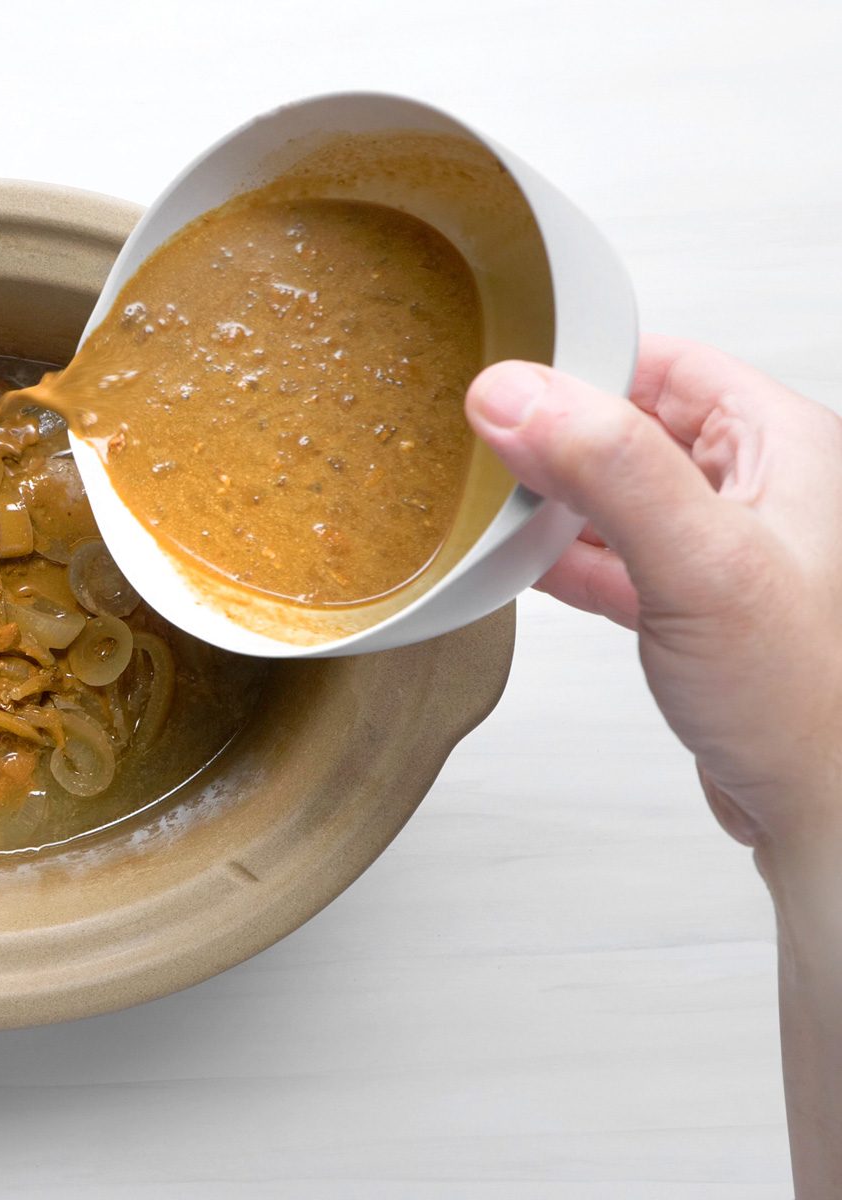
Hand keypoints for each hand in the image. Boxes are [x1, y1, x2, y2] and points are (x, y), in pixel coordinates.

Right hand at [464, 335, 841, 850]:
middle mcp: (758, 487)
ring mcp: (725, 549)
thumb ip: (609, 470)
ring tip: (491, 508)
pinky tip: (521, 567)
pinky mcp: (695, 606)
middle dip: (556, 436)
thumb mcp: (702, 564)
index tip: (504, 385)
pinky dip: (564, 557)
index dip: (582, 367)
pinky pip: (615, 556)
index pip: (665, 364)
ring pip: (617, 492)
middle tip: (484, 450)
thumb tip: (517, 395)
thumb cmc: (806, 699)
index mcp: (782, 445)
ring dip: (555, 500)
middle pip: (633, 425)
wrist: (829, 809)